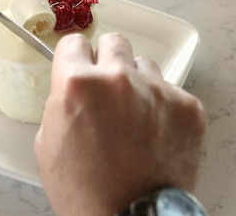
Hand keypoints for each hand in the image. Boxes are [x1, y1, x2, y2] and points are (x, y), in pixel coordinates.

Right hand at [35, 32, 205, 215]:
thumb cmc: (87, 194)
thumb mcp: (48, 144)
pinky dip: (164, 107)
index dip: (75, 57)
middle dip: (109, 61)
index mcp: (79, 84)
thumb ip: (61, 103)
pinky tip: (157, 134)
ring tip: (135, 119)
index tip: (80, 64)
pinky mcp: (187, 106)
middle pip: (115, 42)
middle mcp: (119, 79)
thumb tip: (73, 87)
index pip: (75, 42)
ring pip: (145, 66)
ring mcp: (157, 90)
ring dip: (138, 85)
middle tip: (108, 88)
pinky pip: (172, 91)